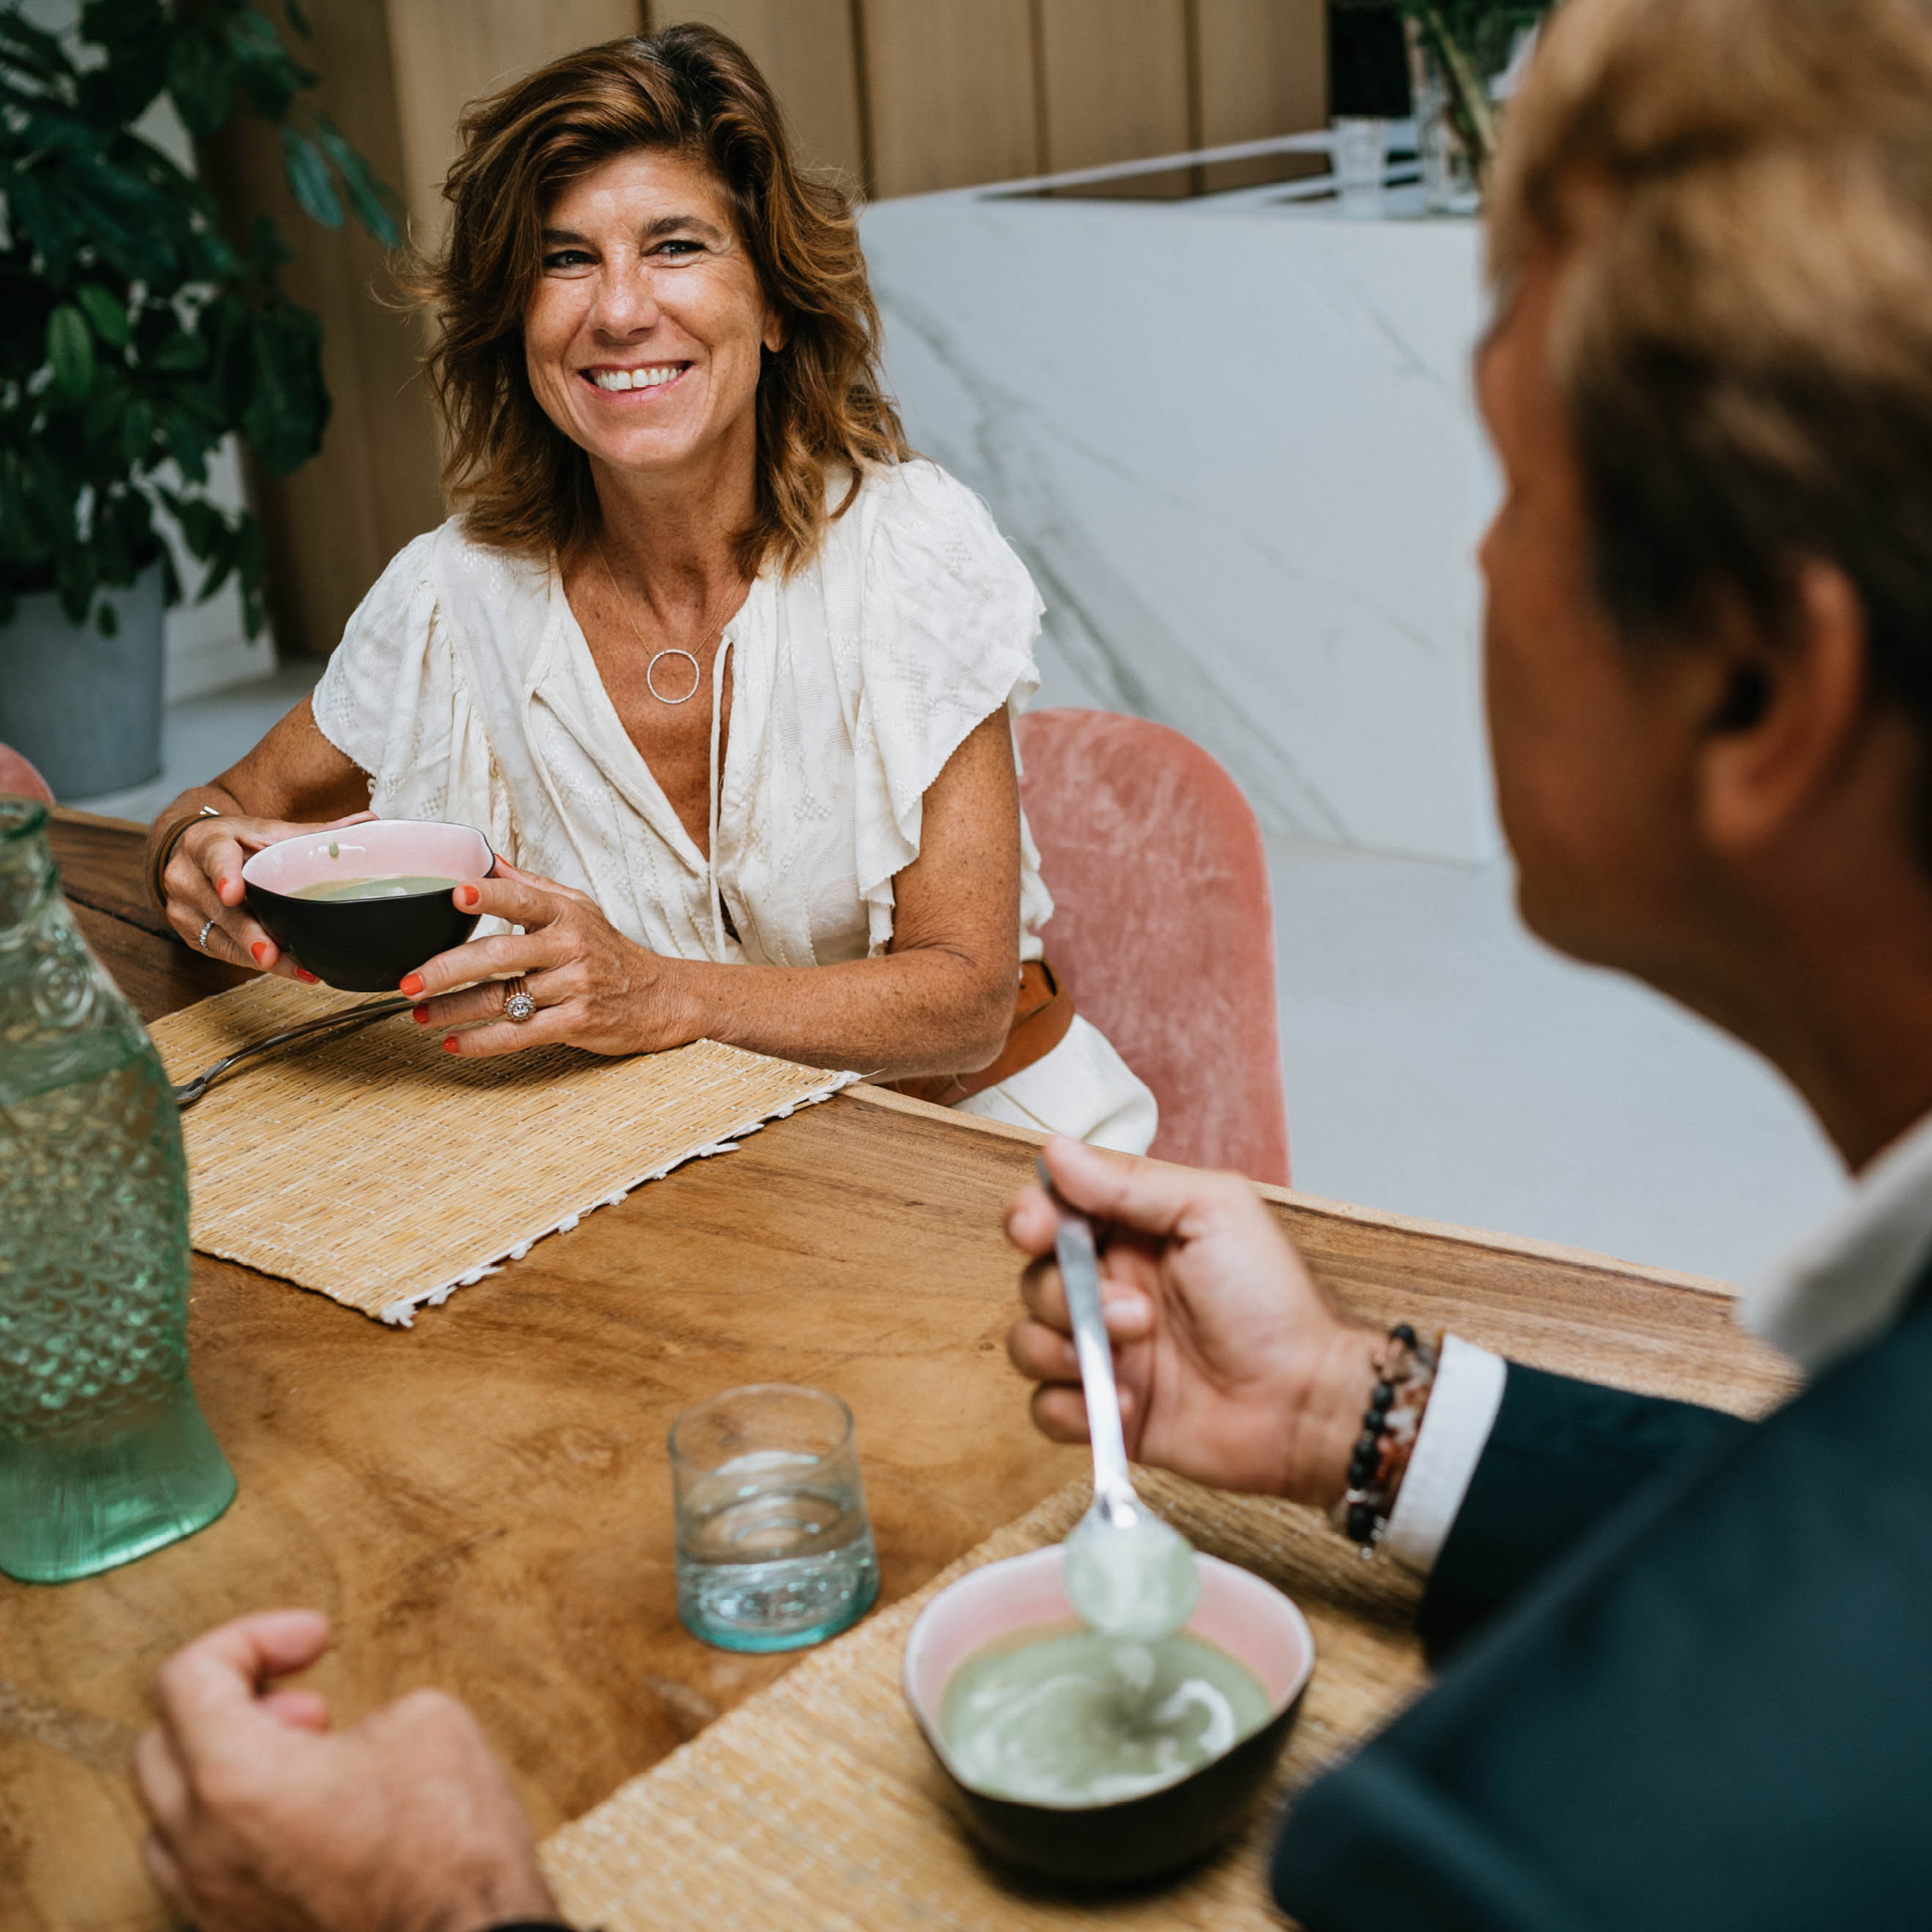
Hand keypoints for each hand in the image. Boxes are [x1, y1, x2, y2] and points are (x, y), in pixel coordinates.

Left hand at [133, 1610, 558, 1931]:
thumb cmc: (450, 1848)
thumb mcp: (426, 1719)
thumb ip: (361, 1710)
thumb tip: (347, 1740)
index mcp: (235, 1780)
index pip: (188, 1678)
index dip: (253, 1636)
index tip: (313, 1639)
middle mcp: (201, 1850)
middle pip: (161, 1745)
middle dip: (233, 1702)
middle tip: (307, 1699)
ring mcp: (212, 1907)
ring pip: (172, 1817)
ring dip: (226, 1769)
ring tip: (309, 1761)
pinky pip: (204, 1870)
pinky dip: (239, 1826)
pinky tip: (313, 1820)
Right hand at [160, 811, 374, 978]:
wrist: (187, 854)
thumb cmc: (233, 842)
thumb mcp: (264, 831)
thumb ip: (310, 832)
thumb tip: (367, 822)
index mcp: (207, 842)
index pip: (214, 856)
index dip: (223, 874)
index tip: (233, 894)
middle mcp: (187, 875)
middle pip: (220, 908)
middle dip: (246, 933)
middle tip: (269, 954)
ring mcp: (183, 907)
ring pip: (221, 936)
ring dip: (256, 955)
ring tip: (292, 968)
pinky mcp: (189, 932)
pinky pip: (222, 951)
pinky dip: (253, 961)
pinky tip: (284, 968)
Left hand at [402, 860, 699, 1057]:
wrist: (662, 997)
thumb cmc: (611, 951)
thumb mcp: (577, 908)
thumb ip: (528, 886)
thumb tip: (482, 858)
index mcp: (565, 913)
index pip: (522, 898)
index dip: (489, 895)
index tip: (456, 893)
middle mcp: (570, 947)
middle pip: (500, 955)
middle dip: (448, 970)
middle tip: (409, 981)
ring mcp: (575, 987)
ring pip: (503, 999)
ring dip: (454, 1010)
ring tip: (419, 1013)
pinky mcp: (577, 1023)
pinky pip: (521, 1034)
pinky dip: (484, 1042)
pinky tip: (456, 1043)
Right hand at [1005, 1137, 1380, 1508]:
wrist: (1304, 1400)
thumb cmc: (1273, 1300)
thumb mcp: (1212, 1212)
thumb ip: (1131, 1184)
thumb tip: (1057, 1152)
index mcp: (1132, 1232)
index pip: (1051, 1211)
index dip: (1030, 1218)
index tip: (1038, 1230)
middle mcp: (1109, 1287)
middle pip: (1033, 1278)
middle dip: (1065, 1295)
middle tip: (1137, 1312)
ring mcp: (1105, 1350)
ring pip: (1027, 1342)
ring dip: (1064, 1350)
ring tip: (1134, 1358)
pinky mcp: (1105, 1410)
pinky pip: (1046, 1407)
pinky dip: (1074, 1408)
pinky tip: (1131, 1405)